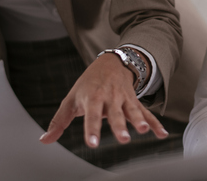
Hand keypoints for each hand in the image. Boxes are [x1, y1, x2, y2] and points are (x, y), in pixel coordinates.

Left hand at [39, 52, 167, 147]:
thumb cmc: (88, 84)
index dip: (92, 129)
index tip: (93, 143)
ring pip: (132, 110)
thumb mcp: (71, 99)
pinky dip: (155, 123)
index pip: (91, 116)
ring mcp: (124, 98)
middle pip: (115, 114)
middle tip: (123, 139)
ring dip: (139, 120)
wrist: (111, 62)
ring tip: (142, 130)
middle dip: (119, 126)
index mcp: (92, 98)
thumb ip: (59, 122)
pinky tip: (162, 134)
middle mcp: (109, 98)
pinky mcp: (134, 101)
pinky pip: (146, 112)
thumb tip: (44, 140)